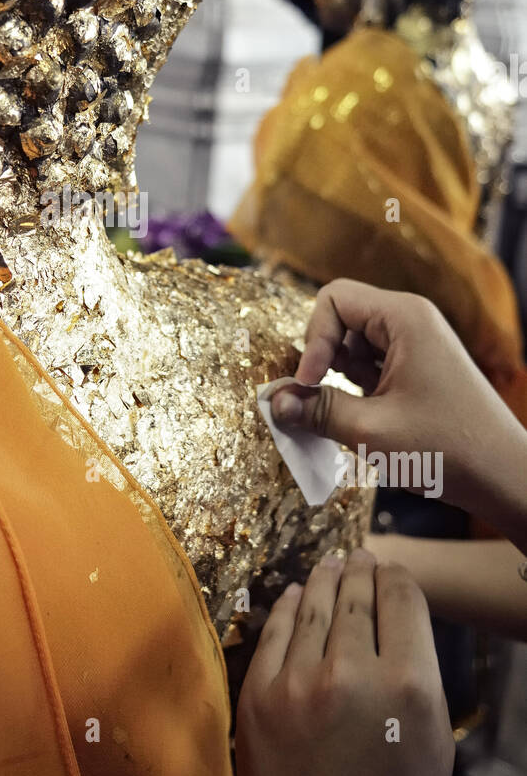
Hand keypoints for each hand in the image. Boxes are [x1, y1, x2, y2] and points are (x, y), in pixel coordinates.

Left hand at [235, 550, 453, 775]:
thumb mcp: (434, 744)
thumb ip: (422, 675)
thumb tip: (401, 620)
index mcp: (408, 688)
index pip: (403, 599)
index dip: (397, 576)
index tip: (391, 570)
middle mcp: (353, 675)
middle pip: (358, 594)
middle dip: (361, 569)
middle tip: (361, 557)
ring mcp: (299, 683)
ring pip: (315, 605)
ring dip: (325, 579)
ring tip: (332, 566)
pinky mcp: (258, 695)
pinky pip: (275, 633)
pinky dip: (289, 607)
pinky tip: (297, 595)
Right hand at [271, 279, 526, 547]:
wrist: (503, 476)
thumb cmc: (446, 448)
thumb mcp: (370, 430)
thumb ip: (316, 410)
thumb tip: (272, 402)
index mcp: (404, 317)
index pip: (333, 299)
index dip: (312, 339)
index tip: (307, 383)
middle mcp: (411, 321)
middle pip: (341, 318)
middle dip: (323, 358)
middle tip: (317, 399)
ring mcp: (416, 344)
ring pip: (353, 345)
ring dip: (338, 377)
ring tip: (345, 416)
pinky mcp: (417, 368)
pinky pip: (371, 364)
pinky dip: (355, 388)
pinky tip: (361, 420)